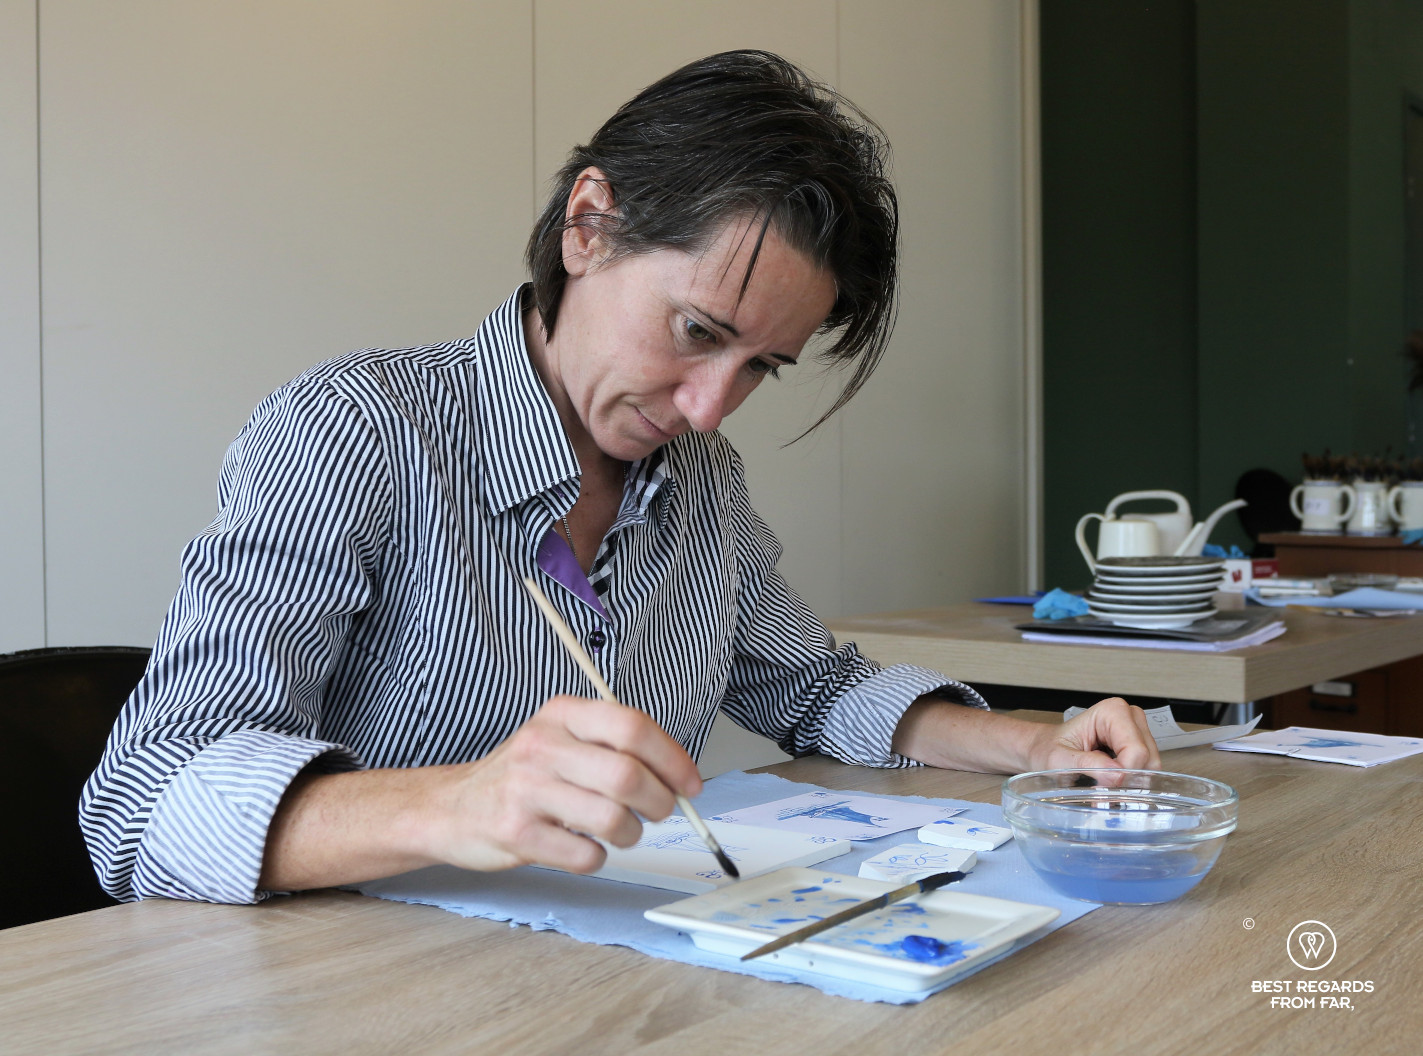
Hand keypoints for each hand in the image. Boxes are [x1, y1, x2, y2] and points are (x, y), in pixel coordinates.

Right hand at [421, 695, 702, 874]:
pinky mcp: (516, 832)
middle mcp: (542, 745)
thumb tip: (678, 776)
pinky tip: (582, 846)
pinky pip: (585, 855)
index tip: (690, 785)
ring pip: (611, 818)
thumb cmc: (521, 776)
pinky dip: (597, 857)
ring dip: (630, 834)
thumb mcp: (561, 739)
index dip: (672, 759)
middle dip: (659, 802)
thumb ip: (613, 747)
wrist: (451, 807)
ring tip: (621, 832)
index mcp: (562, 714)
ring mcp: (526, 789)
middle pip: (627, 775)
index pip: (632, 727)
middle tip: (659, 812)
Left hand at [1028, 697, 1160, 770]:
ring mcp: (1136, 731)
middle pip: (1148, 759)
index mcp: (1111, 712)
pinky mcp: (1138, 745)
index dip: (1122, 773)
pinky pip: (1147, 770)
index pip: (1136, 751)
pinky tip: (1110, 780)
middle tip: (1101, 787)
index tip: (1102, 783)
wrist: (1043, 748)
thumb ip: (1088, 765)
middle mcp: (1129, 717)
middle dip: (1127, 779)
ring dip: (1129, 782)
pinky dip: (1131, 781)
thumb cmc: (1049, 749)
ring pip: (1151, 767)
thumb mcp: (1059, 759)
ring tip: (1103, 782)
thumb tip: (1117, 776)